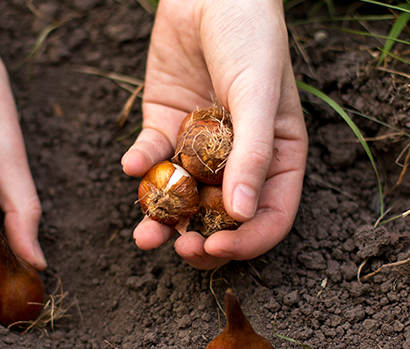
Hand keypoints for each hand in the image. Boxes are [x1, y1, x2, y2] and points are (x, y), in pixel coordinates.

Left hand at [122, 0, 307, 269]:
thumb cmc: (251, 38)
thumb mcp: (258, 95)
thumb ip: (253, 154)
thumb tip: (243, 215)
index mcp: (277, 157)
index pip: (268, 216)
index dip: (246, 242)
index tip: (216, 249)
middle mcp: (238, 159)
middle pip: (221, 218)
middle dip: (199, 239)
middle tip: (179, 248)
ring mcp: (199, 146)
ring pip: (181, 198)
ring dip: (162, 220)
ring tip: (145, 235)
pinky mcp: (165, 126)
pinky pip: (151, 158)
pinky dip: (140, 166)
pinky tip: (131, 164)